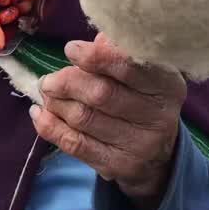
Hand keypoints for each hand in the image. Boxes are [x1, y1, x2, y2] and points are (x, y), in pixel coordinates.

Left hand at [30, 32, 187, 209]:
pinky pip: (75, 145)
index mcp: (168, 84)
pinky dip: (50, 127)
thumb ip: (119, 53)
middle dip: (67, 82)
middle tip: (49, 79)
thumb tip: (91, 43)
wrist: (159, 153)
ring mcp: (140, 144)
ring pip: (84, 119)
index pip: (130, 68)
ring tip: (46, 93)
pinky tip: (40, 114)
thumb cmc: (143, 98)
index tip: (70, 49)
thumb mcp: (144, 71)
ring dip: (56, 103)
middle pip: (102, 94)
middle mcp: (159, 116)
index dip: (96, 57)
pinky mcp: (118, 166)